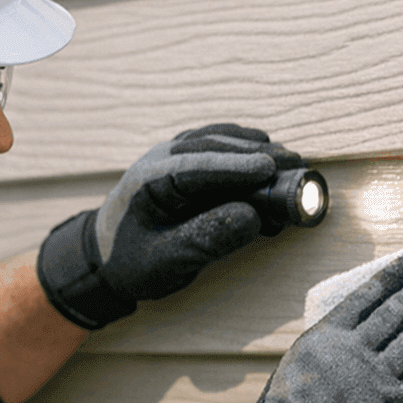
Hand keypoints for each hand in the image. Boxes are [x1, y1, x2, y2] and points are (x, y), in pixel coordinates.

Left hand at [37, 124, 305, 328]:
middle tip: (297, 165)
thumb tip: (253, 216)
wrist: (105, 258)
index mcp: (149, 180)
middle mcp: (161, 158)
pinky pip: (219, 146)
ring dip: (255, 149)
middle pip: (214, 145)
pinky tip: (270, 161)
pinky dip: (245, 152)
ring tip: (291, 163)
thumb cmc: (132, 263)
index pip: (197, 166)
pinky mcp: (186, 160)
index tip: (270, 167)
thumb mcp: (167, 262)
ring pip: (219, 139)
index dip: (236, 166)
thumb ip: (207, 239)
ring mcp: (173, 154)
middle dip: (257, 154)